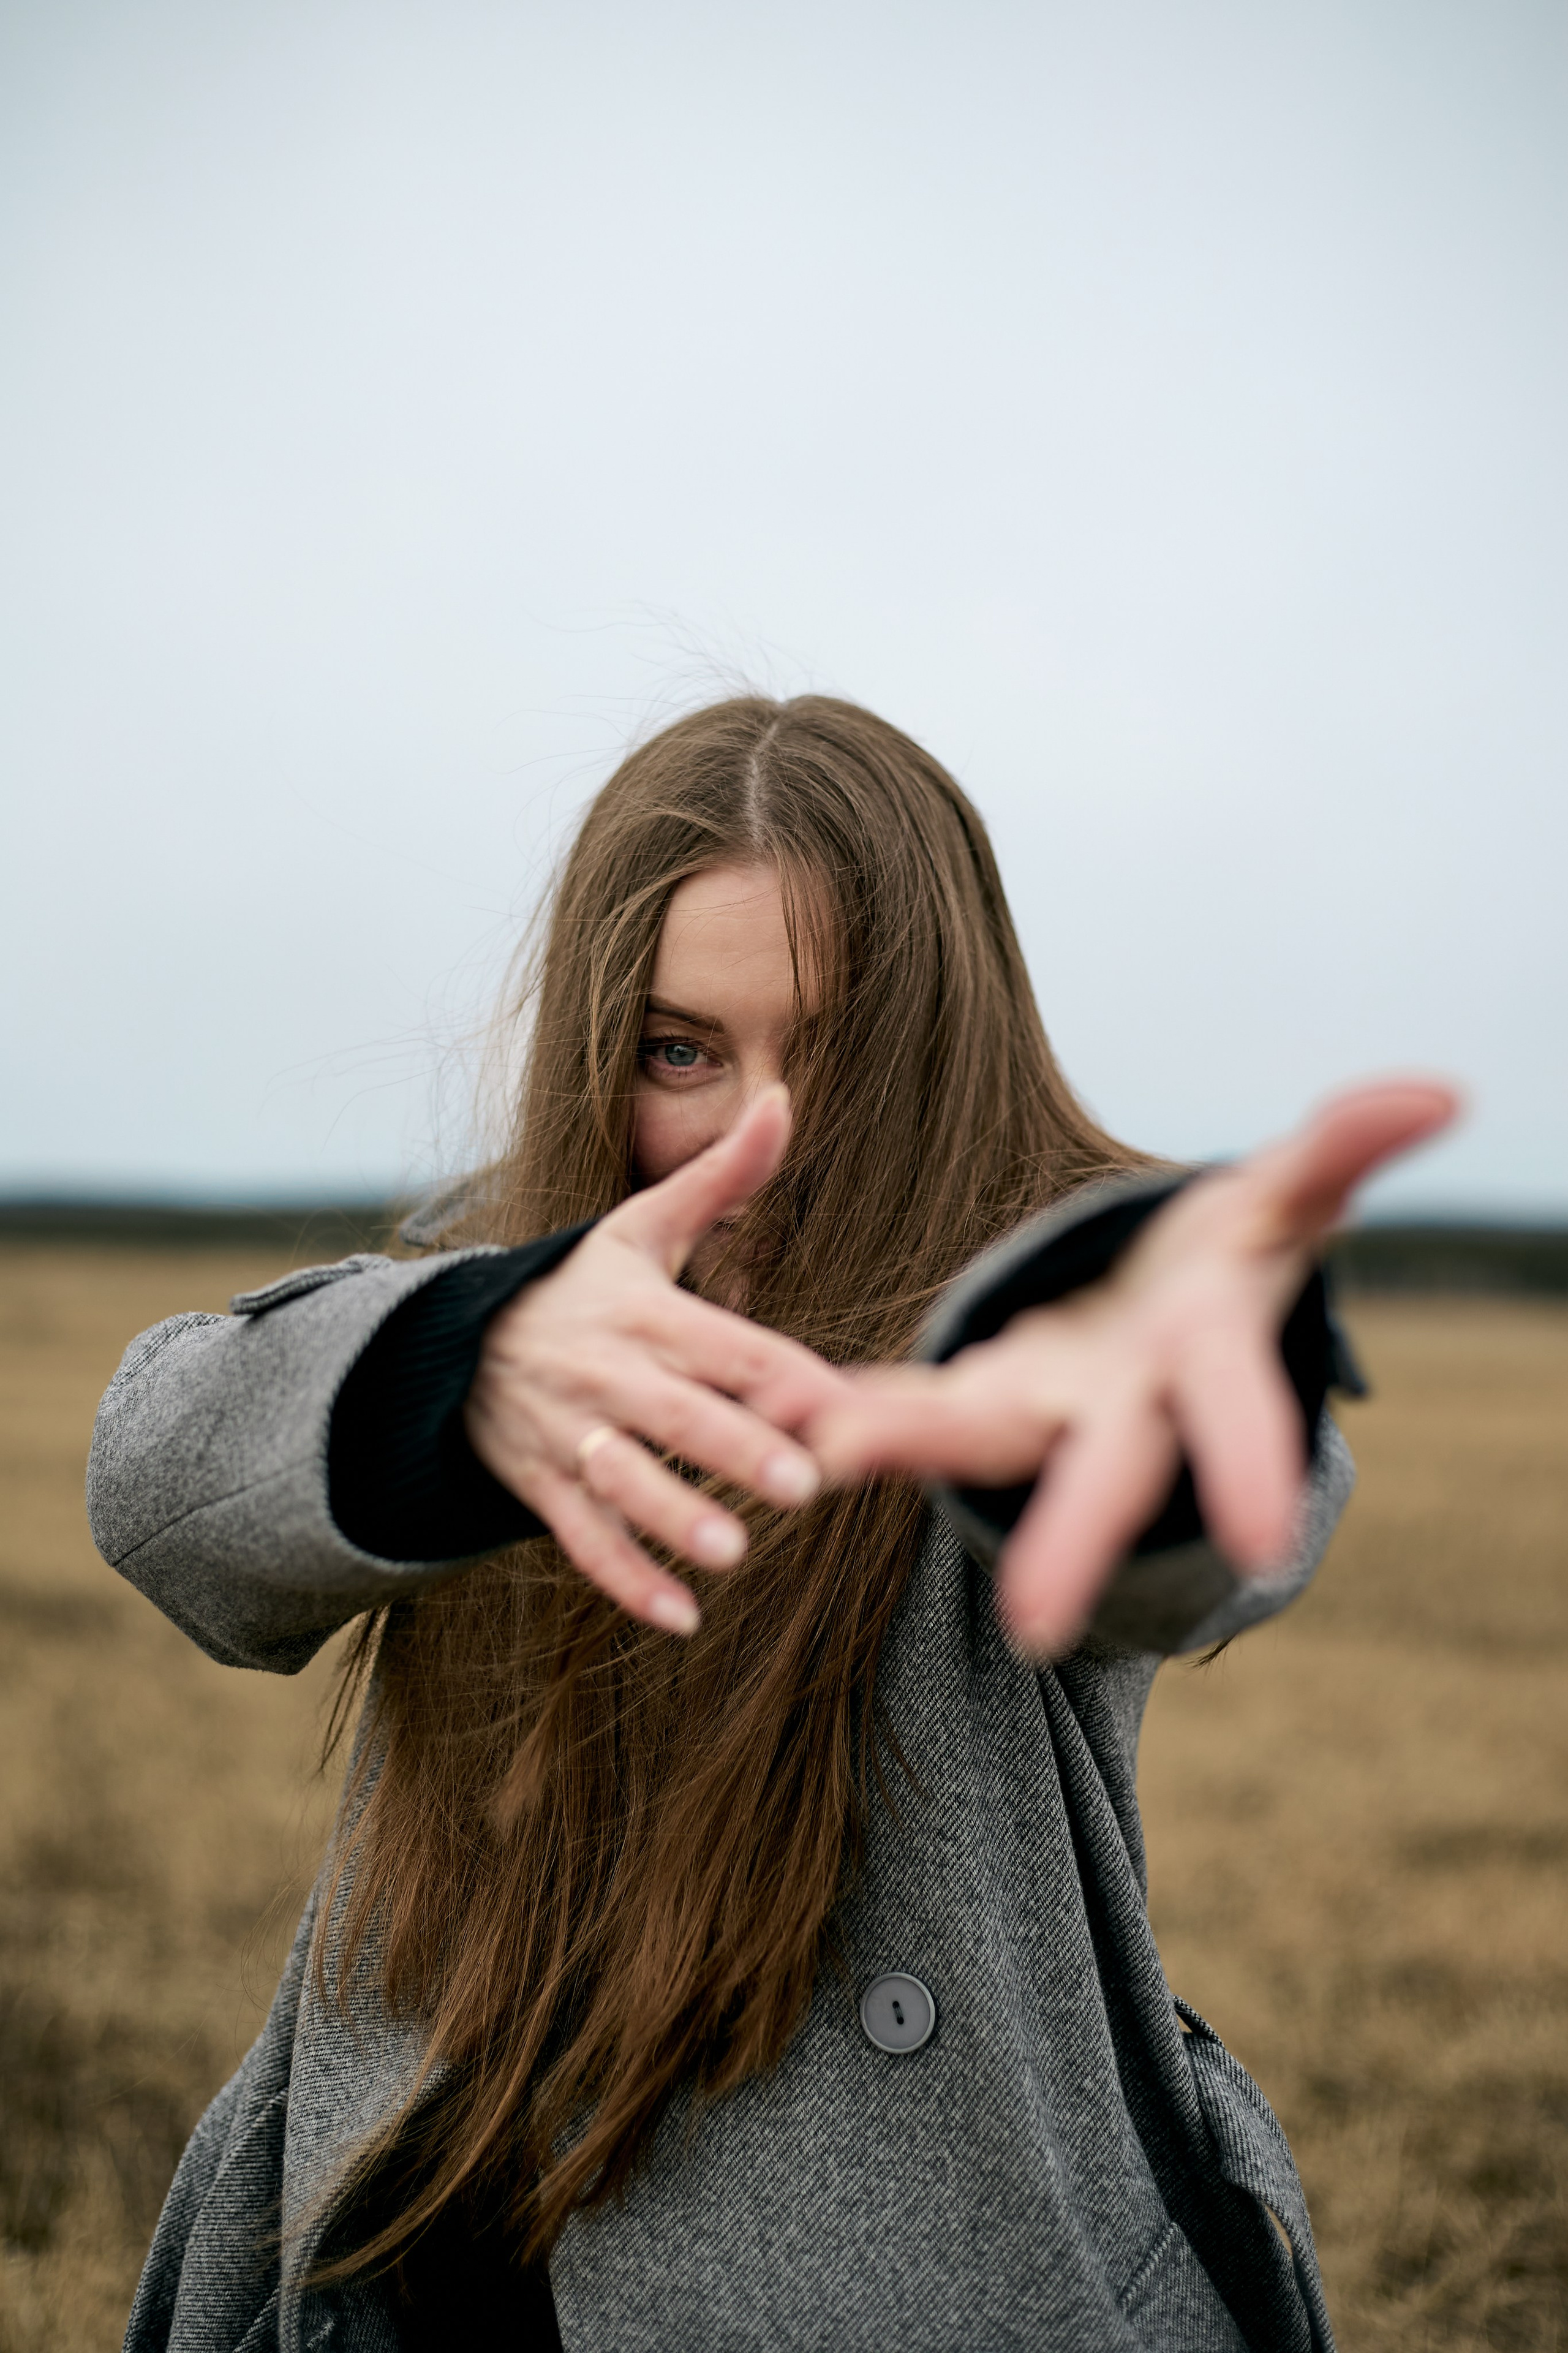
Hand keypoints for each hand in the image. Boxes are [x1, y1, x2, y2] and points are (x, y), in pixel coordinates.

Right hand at [463, 1085, 852, 1634]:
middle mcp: (607, 1374)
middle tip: (800, 1483)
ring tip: (730, 1551)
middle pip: (677, 1414)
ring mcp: (569, 1433)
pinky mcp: (542, 1485)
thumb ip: (723, 1176)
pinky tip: (681, 1617)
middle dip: (734, 1449)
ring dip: (673, 1517)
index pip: (721, 1344)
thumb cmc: (582, 1286)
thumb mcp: (642, 1225)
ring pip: (623, 1480)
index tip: (836, 1406)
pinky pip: (583, 1538)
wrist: (460, 1339)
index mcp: (644, 1312)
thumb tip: (785, 1098)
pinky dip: (627, 1579)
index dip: (777, 1374)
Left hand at [808, 1080, 1458, 1656]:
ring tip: (827, 1449)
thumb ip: (1345, 1149)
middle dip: (1075, 1536)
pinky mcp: (975, 1392)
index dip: (1251, 1469)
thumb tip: (1441, 1090)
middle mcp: (1120, 1406)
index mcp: (1201, 1357)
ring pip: (973, 1438)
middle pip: (1102, 1472)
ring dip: (906, 1443)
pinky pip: (911, 1400)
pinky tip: (793, 1419)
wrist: (1153, 1317)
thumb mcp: (1282, 1199)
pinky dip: (857, 1409)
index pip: (1233, 1415)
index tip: (1263, 1543)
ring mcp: (1041, 1407)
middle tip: (1035, 1625)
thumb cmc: (1225, 1256)